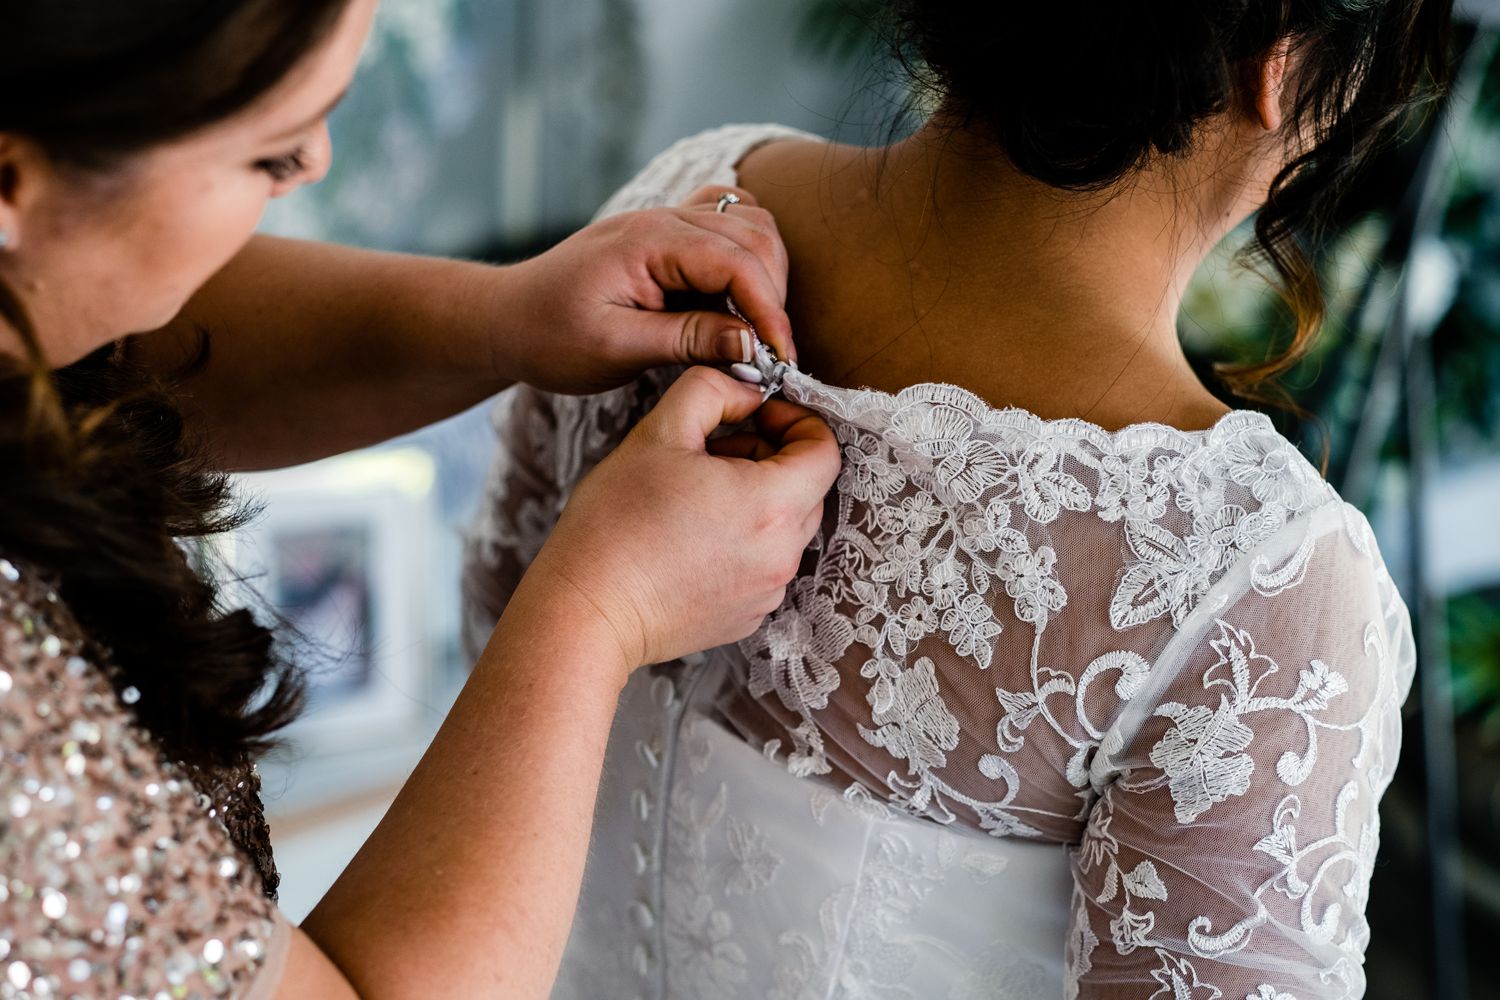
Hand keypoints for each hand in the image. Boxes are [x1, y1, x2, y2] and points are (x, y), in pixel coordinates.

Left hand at [496, 186, 793, 395]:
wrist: (505, 319)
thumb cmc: (548, 337)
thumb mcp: (615, 349)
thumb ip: (686, 340)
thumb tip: (751, 344)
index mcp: (649, 241)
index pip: (738, 261)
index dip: (769, 311)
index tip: (781, 360)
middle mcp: (663, 218)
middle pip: (755, 237)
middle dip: (773, 296)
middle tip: (766, 355)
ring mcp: (666, 220)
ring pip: (751, 225)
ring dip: (766, 276)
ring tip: (752, 332)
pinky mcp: (668, 235)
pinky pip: (728, 224)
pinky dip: (748, 257)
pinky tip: (737, 301)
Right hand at [514, 367, 838, 677]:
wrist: (588, 610)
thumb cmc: (616, 522)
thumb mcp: (660, 431)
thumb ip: (712, 391)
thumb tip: (748, 393)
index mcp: (773, 504)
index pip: (825, 450)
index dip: (795, 420)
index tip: (754, 416)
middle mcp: (783, 554)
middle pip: (808, 488)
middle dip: (771, 457)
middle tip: (714, 451)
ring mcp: (768, 591)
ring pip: (785, 527)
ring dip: (756, 499)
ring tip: (696, 495)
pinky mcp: (749, 616)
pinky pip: (764, 563)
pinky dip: (743, 541)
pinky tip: (691, 538)